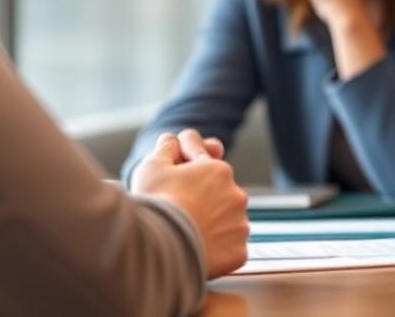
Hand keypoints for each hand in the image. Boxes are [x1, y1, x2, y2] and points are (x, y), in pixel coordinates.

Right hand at [131, 133, 248, 277]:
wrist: (161, 247)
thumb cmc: (157, 202)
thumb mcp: (154, 165)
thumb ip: (166, 148)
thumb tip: (172, 141)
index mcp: (219, 170)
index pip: (204, 160)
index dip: (188, 162)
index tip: (178, 169)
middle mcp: (236, 195)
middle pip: (217, 192)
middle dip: (202, 196)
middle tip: (178, 207)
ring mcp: (240, 225)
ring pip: (227, 220)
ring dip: (212, 223)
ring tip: (186, 232)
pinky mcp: (238, 253)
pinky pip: (229, 248)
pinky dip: (217, 249)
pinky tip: (197, 250)